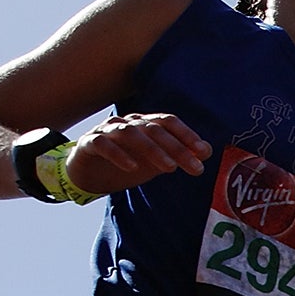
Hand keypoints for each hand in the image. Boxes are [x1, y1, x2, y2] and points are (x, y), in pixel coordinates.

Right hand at [64, 112, 210, 195]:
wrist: (87, 173)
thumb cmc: (126, 163)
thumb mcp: (155, 161)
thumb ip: (178, 154)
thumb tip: (207, 150)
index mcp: (144, 124)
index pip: (167, 122)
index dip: (186, 134)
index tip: (204, 152)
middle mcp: (127, 123)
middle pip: (154, 130)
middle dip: (177, 148)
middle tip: (196, 168)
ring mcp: (106, 131)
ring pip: (130, 134)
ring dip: (152, 150)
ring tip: (170, 168)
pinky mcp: (89, 144)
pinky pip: (103, 145)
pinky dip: (118, 155)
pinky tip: (132, 168)